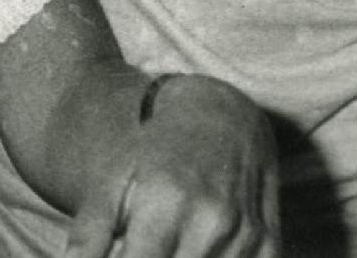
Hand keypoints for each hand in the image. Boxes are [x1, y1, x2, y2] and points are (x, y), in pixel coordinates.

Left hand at [64, 74, 280, 257]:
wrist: (220, 114)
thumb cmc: (154, 151)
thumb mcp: (112, 182)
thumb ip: (88, 235)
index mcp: (165, 203)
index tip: (121, 256)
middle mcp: (210, 220)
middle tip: (142, 247)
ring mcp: (244, 233)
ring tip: (168, 246)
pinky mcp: (269, 243)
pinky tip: (196, 250)